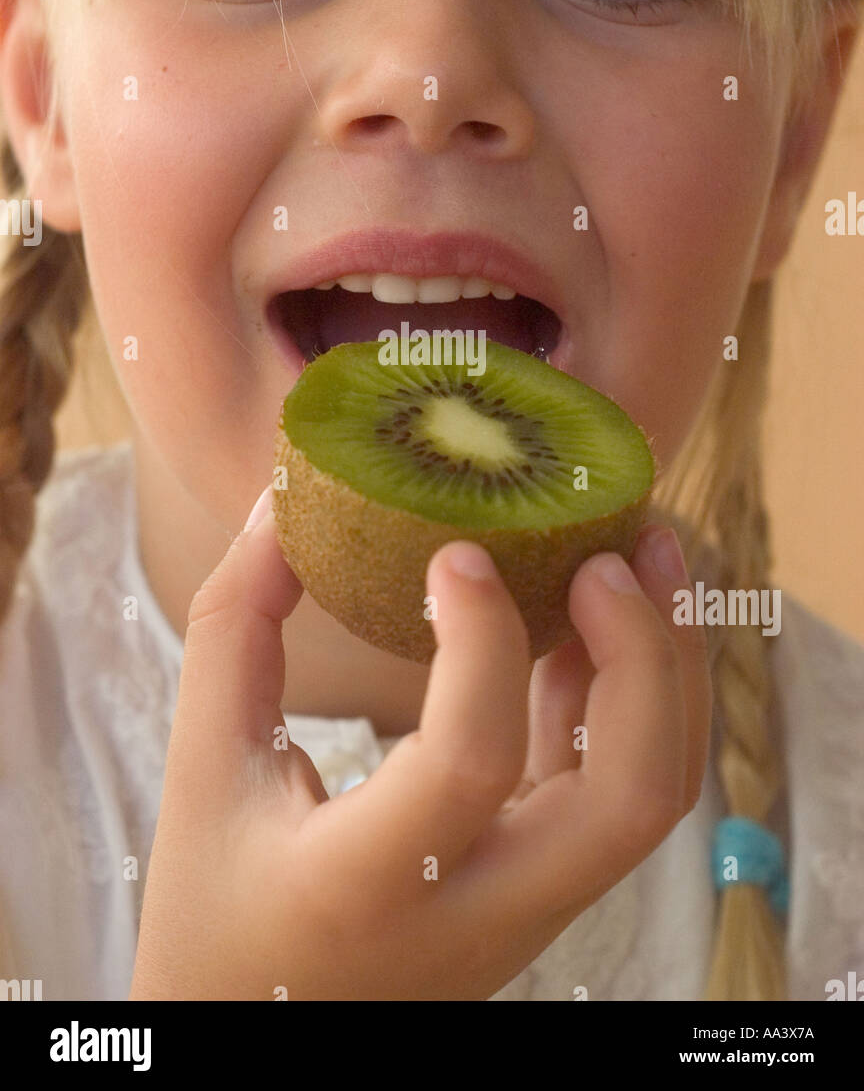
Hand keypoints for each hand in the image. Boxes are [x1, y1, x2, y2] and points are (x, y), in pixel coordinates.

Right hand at [129, 497, 710, 1000]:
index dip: (482, 641)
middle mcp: (476, 912)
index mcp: (368, 885)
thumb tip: (281, 504)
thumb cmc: (215, 905)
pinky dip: (624, 697)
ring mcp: (529, 912)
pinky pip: (619, 791)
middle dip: (646, 655)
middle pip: (630, 795)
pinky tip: (588, 622)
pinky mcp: (545, 891)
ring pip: (651, 797)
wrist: (262, 1031)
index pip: (469, 761)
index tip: (458, 553)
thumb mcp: (202, 769)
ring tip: (646, 551)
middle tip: (610, 547)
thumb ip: (235, 631)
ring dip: (666, 668)